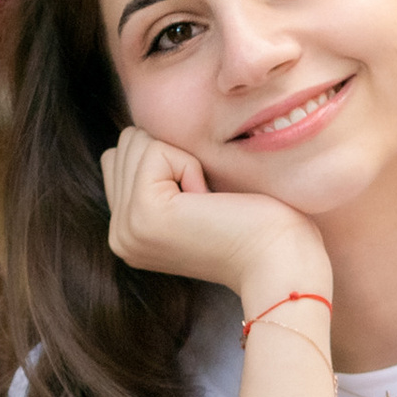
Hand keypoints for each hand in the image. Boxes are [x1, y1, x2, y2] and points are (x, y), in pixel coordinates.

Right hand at [100, 126, 324, 298]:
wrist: (278, 260)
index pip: (122, 157)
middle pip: (126, 145)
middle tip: (206, 204)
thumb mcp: (189, 200)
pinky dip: (190, 165)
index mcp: (127, 233)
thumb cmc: (253, 224)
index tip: (202, 203)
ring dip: (182, 160)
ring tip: (206, 204)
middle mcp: (119, 235)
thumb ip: (155, 177)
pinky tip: (207, 201)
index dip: (170, 161)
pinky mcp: (143, 212)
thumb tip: (134, 136)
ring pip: (136, 142)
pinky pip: (155, 150)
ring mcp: (127, 227)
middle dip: (173, 157)